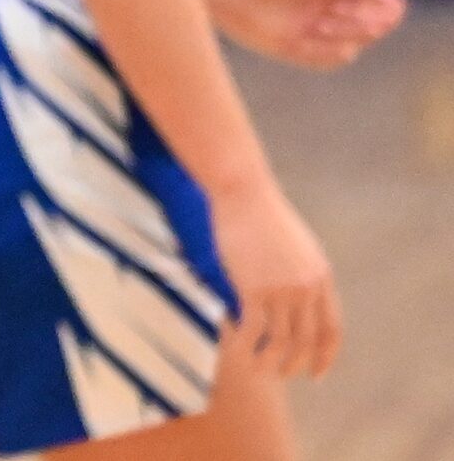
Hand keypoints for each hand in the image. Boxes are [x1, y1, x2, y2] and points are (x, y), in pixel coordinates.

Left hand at [195, 0, 406, 69]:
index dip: (382, 2)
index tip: (398, 2)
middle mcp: (319, 10)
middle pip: (359, 21)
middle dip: (373, 20)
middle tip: (383, 18)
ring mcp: (305, 30)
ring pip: (344, 41)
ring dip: (352, 35)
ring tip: (350, 23)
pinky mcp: (288, 48)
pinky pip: (319, 59)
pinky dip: (332, 56)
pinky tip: (343, 49)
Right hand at [209, 178, 338, 378]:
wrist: (244, 193)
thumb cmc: (263, 216)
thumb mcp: (297, 247)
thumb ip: (302, 275)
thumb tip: (297, 301)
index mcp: (322, 278)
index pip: (332, 329)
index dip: (326, 355)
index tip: (317, 372)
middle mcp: (307, 288)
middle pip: (307, 340)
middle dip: (297, 364)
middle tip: (285, 376)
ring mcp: (282, 289)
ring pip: (281, 340)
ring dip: (271, 361)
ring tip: (259, 371)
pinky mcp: (254, 287)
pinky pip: (254, 328)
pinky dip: (247, 344)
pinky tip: (238, 349)